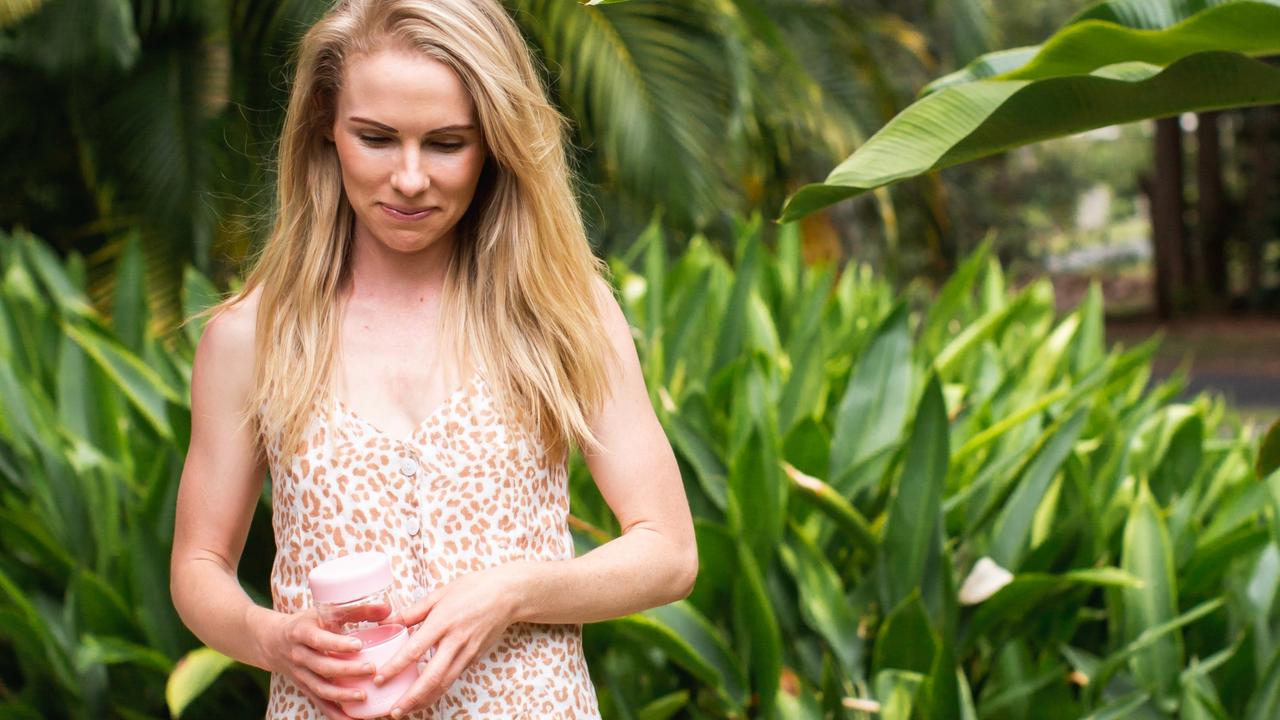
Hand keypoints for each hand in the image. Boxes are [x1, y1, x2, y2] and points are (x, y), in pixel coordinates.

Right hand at [255, 608, 376, 719]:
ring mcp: (300, 674)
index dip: (337, 644)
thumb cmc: (307, 623)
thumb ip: (356, 609)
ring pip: (320, 688)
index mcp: (303, 632)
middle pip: (323, 666)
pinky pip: (319, 703)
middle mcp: (299, 655)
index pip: (320, 640)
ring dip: (341, 695)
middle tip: (371, 669)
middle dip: (347, 670)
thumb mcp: (325, 611)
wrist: (273, 641)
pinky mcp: (304, 688)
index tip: (358, 646)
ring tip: (363, 696)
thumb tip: (388, 609)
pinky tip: (352, 719)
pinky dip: (335, 714)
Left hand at [374, 566, 522, 717]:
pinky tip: (426, 696)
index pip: (415, 650)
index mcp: (443, 621)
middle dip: (412, 697)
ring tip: (407, 710)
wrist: (507, 594)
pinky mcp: (474, 658)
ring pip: (445, 683)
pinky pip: (454, 678)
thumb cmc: (473, 589)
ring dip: (425, 700)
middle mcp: (455, 640)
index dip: (396, 666)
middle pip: (432, 676)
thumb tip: (387, 622)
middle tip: (394, 711)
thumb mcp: (440, 594)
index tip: (380, 678)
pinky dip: (438, 690)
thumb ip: (413, 611)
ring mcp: (467, 652)